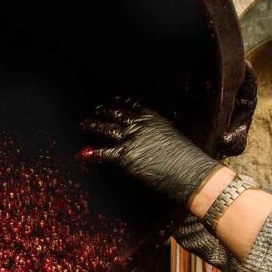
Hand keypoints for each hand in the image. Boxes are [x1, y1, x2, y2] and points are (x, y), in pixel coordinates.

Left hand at [82, 105, 224, 207]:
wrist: (189, 172)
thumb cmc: (187, 160)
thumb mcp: (174, 140)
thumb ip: (160, 137)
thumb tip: (154, 144)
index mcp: (154, 118)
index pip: (135, 106)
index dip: (123, 102)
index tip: (116, 99)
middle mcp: (140, 125)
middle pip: (118, 113)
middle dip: (105, 110)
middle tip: (97, 108)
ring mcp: (131, 138)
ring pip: (106, 128)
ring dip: (93, 125)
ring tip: (84, 124)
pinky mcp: (125, 155)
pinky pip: (103, 152)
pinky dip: (92, 154)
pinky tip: (82, 154)